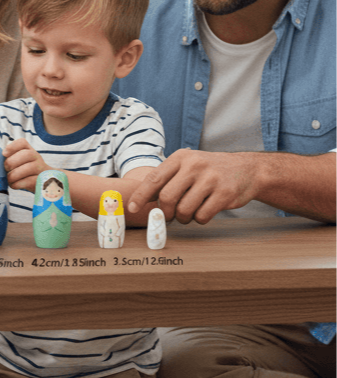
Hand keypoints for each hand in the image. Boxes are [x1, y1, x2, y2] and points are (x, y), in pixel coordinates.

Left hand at [3, 137, 47, 191]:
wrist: (46, 183)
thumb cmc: (27, 172)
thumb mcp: (20, 162)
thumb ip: (10, 159)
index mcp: (29, 150)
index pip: (22, 142)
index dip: (12, 146)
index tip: (4, 154)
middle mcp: (37, 157)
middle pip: (26, 154)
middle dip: (12, 162)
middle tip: (6, 169)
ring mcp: (41, 169)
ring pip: (29, 168)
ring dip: (14, 175)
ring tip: (9, 179)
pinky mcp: (42, 181)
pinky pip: (30, 181)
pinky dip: (18, 183)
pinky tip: (14, 185)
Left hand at [126, 148, 259, 223]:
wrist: (247, 169)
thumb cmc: (209, 170)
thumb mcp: (187, 165)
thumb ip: (166, 179)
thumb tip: (143, 199)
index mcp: (180, 158)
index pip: (154, 179)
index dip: (141, 196)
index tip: (132, 208)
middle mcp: (194, 165)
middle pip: (167, 197)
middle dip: (165, 212)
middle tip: (168, 216)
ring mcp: (211, 179)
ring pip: (184, 209)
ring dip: (182, 218)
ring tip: (188, 213)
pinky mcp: (225, 194)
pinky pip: (202, 216)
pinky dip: (199, 219)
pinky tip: (203, 212)